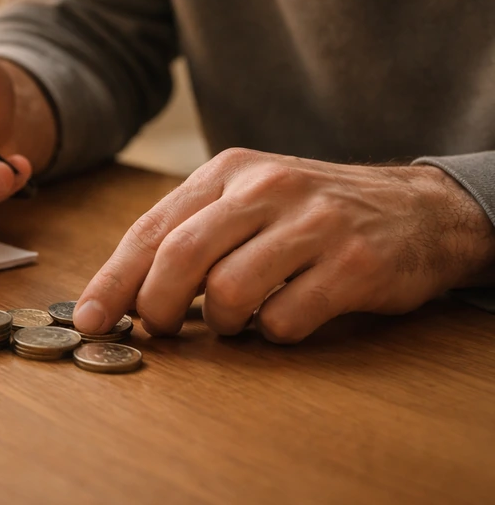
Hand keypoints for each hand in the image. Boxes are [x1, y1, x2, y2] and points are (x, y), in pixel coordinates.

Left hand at [73, 148, 494, 342]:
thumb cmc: (309, 213)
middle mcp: (266, 189)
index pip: (152, 229)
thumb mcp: (246, 200)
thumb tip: (126, 294)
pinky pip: (285, 318)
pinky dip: (273, 332)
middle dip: (156, 306)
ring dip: (221, 323)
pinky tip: (283, 317)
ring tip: (236, 320)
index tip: (89, 319)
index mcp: (228, 172)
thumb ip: (191, 234)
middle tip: (159, 330)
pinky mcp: (352, 264)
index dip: (114, 279)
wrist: (416, 209)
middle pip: (181, 256)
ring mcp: (312, 224)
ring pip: (229, 291)